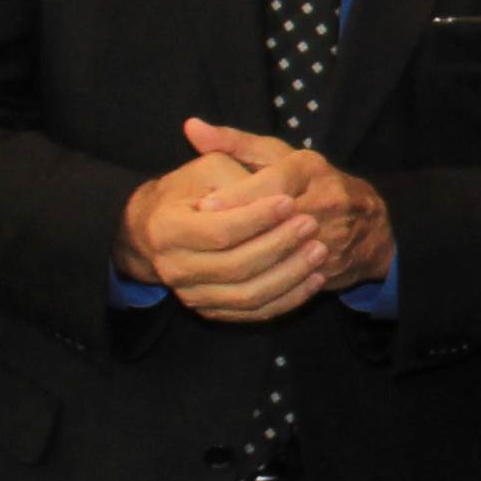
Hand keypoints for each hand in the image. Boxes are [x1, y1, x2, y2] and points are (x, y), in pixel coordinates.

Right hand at [116, 130, 318, 321]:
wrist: (162, 225)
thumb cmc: (193, 187)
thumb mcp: (211, 167)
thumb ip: (241, 181)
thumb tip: (279, 194)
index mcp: (167, 230)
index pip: (220, 231)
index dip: (258, 218)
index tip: (289, 201)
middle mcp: (174, 269)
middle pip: (235, 266)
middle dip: (278, 246)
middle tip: (311, 224)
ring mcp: (192, 295)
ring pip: (247, 295)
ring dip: (289, 275)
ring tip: (318, 250)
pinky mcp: (212, 309)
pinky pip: (254, 312)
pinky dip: (288, 298)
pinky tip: (313, 277)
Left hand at [181, 120, 395, 294]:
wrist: (369, 223)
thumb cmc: (312, 182)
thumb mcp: (278, 155)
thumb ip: (234, 143)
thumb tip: (191, 128)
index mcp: (311, 169)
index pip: (272, 182)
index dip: (237, 196)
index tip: (203, 206)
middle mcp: (327, 201)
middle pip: (278, 221)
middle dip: (238, 233)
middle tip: (199, 242)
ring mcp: (332, 237)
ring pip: (285, 256)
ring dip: (247, 263)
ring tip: (210, 266)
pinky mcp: (330, 267)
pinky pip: (292, 283)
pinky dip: (261, 286)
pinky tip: (230, 286)